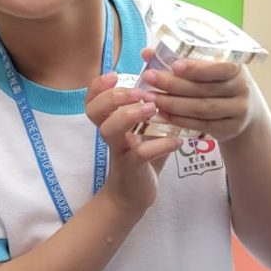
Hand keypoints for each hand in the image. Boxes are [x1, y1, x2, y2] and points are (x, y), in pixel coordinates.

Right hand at [85, 72, 179, 214]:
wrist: (133, 195)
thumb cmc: (141, 155)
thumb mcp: (144, 129)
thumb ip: (149, 108)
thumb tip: (167, 80)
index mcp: (110, 122)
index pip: (93, 100)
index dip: (98, 86)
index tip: (115, 75)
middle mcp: (110, 134)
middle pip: (94, 111)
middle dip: (113, 96)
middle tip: (139, 93)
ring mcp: (119, 151)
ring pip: (110, 130)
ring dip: (129, 115)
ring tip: (153, 109)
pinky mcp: (132, 167)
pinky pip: (140, 153)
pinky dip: (161, 145)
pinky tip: (177, 140)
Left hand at [139, 47, 258, 142]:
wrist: (244, 110)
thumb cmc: (218, 82)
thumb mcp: (207, 68)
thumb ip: (179, 59)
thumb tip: (147, 52)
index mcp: (237, 67)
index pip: (221, 67)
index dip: (198, 68)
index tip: (174, 66)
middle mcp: (241, 88)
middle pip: (205, 89)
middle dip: (173, 84)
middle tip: (149, 78)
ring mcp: (238, 110)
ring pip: (202, 108)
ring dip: (173, 104)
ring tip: (151, 98)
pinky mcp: (230, 127)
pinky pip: (202, 124)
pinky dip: (180, 119)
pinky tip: (162, 113)